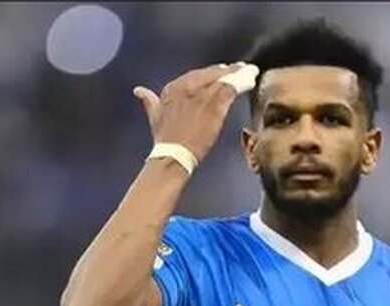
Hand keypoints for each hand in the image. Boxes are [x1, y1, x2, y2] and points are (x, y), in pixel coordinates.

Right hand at [133, 63, 255, 162]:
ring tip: (250, 73)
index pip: (198, 74)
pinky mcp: (214, 106)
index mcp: (173, 87)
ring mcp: (201, 95)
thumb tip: (139, 90)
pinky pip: (231, 89)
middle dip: (228, 70)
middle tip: (241, 69)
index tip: (223, 70)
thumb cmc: (165, 138)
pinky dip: (242, 84)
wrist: (174, 154)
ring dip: (239, 75)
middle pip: (213, 73)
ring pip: (224, 79)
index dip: (213, 72)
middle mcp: (187, 87)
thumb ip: (149, 101)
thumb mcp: (154, 115)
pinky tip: (250, 82)